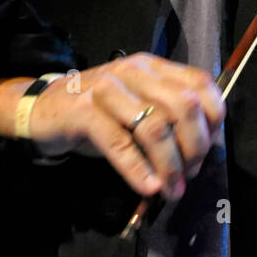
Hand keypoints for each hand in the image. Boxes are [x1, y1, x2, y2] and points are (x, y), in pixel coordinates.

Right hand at [0, 53, 224, 199]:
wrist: (43, 109)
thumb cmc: (99, 112)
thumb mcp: (138, 106)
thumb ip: (168, 118)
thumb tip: (201, 153)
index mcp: (154, 67)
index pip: (201, 84)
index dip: (213, 120)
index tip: (207, 149)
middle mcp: (134, 72)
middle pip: (184, 106)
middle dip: (195, 146)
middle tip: (190, 174)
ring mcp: (108, 89)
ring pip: (155, 127)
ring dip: (170, 165)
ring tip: (171, 189)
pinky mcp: (83, 112)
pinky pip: (119, 142)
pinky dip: (138, 169)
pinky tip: (148, 187)